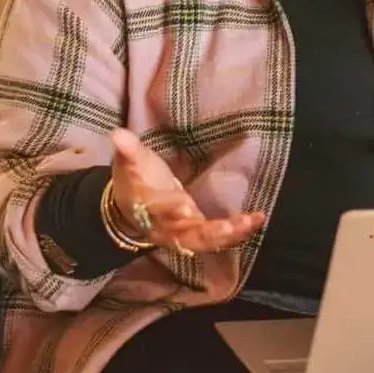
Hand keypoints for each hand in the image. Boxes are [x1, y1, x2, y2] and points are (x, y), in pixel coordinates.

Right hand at [108, 127, 265, 254]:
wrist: (131, 209)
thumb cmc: (135, 181)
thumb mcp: (130, 163)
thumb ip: (128, 149)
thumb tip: (117, 133)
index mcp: (147, 208)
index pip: (157, 211)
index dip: (170, 211)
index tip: (184, 207)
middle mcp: (165, 228)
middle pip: (186, 234)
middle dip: (208, 231)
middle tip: (230, 226)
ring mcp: (182, 235)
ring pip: (205, 240)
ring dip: (229, 234)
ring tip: (250, 221)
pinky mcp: (197, 234)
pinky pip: (217, 237)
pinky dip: (237, 231)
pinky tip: (256, 220)